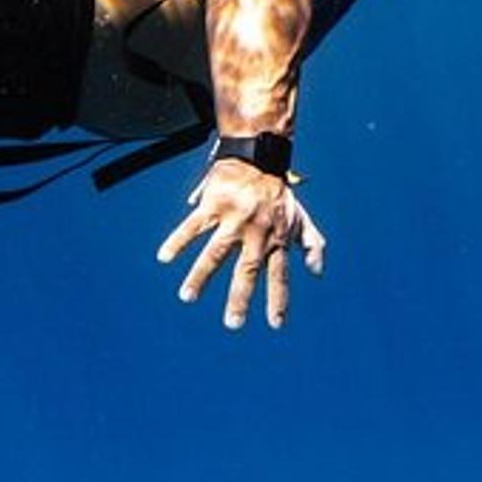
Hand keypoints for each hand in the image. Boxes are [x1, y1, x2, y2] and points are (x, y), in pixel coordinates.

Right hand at [156, 155, 326, 329]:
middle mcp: (256, 232)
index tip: (275, 324)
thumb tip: (316, 271)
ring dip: (201, 275)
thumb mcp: (300, 218)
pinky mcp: (213, 205)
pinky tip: (165, 257)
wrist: (258, 156)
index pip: (279, 275)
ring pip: (215, 251)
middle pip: (247, 270)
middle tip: (232, 324)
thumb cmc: (279, 193)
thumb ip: (312, 244)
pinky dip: (178, 240)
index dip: (278, 299)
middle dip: (240, 297)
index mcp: (276, 238)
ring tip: (187, 297)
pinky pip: (193, 225)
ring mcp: (233, 219)